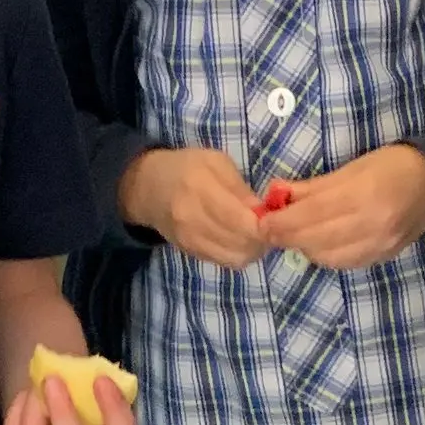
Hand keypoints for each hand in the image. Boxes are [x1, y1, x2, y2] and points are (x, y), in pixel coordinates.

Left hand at [2, 371, 135, 424]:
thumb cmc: (84, 412)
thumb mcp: (97, 401)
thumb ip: (95, 389)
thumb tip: (76, 370)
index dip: (114, 408)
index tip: (101, 379)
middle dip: (62, 413)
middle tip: (52, 379)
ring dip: (32, 408)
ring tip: (35, 387)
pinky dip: (15, 416)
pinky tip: (24, 402)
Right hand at [122, 143, 266, 266]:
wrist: (148, 188)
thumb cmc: (187, 167)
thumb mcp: (216, 162)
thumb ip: (240, 187)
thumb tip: (263, 212)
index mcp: (200, 188)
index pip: (241, 220)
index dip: (265, 225)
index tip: (275, 218)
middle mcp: (193, 219)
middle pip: (241, 242)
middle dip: (263, 238)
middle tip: (271, 226)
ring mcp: (190, 240)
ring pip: (235, 257)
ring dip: (253, 248)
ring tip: (257, 233)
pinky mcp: (190, 253)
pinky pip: (224, 261)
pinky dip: (239, 253)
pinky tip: (242, 239)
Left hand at [264, 144, 424, 268]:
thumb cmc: (389, 167)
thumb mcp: (351, 167)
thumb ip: (313, 187)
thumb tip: (276, 195)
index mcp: (364, 195)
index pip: (312, 215)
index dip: (283, 222)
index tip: (262, 222)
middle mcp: (372, 225)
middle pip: (316, 239)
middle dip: (287, 237)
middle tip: (268, 231)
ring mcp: (378, 246)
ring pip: (327, 256)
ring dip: (303, 247)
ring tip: (293, 234)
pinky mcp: (381, 258)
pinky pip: (343, 263)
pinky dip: (323, 255)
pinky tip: (317, 243)